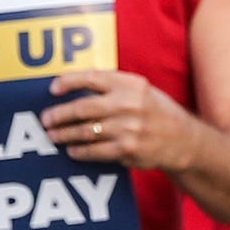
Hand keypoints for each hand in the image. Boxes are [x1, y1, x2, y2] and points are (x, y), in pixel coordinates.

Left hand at [43, 70, 200, 172]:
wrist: (183, 139)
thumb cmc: (155, 111)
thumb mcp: (140, 90)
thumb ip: (112, 87)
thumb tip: (74, 89)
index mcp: (130, 84)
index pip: (92, 77)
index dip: (68, 82)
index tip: (53, 89)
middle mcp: (129, 104)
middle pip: (83, 108)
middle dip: (60, 114)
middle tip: (46, 119)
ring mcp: (129, 128)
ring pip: (86, 132)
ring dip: (64, 135)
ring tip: (53, 136)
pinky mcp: (129, 149)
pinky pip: (96, 151)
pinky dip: (80, 151)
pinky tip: (72, 150)